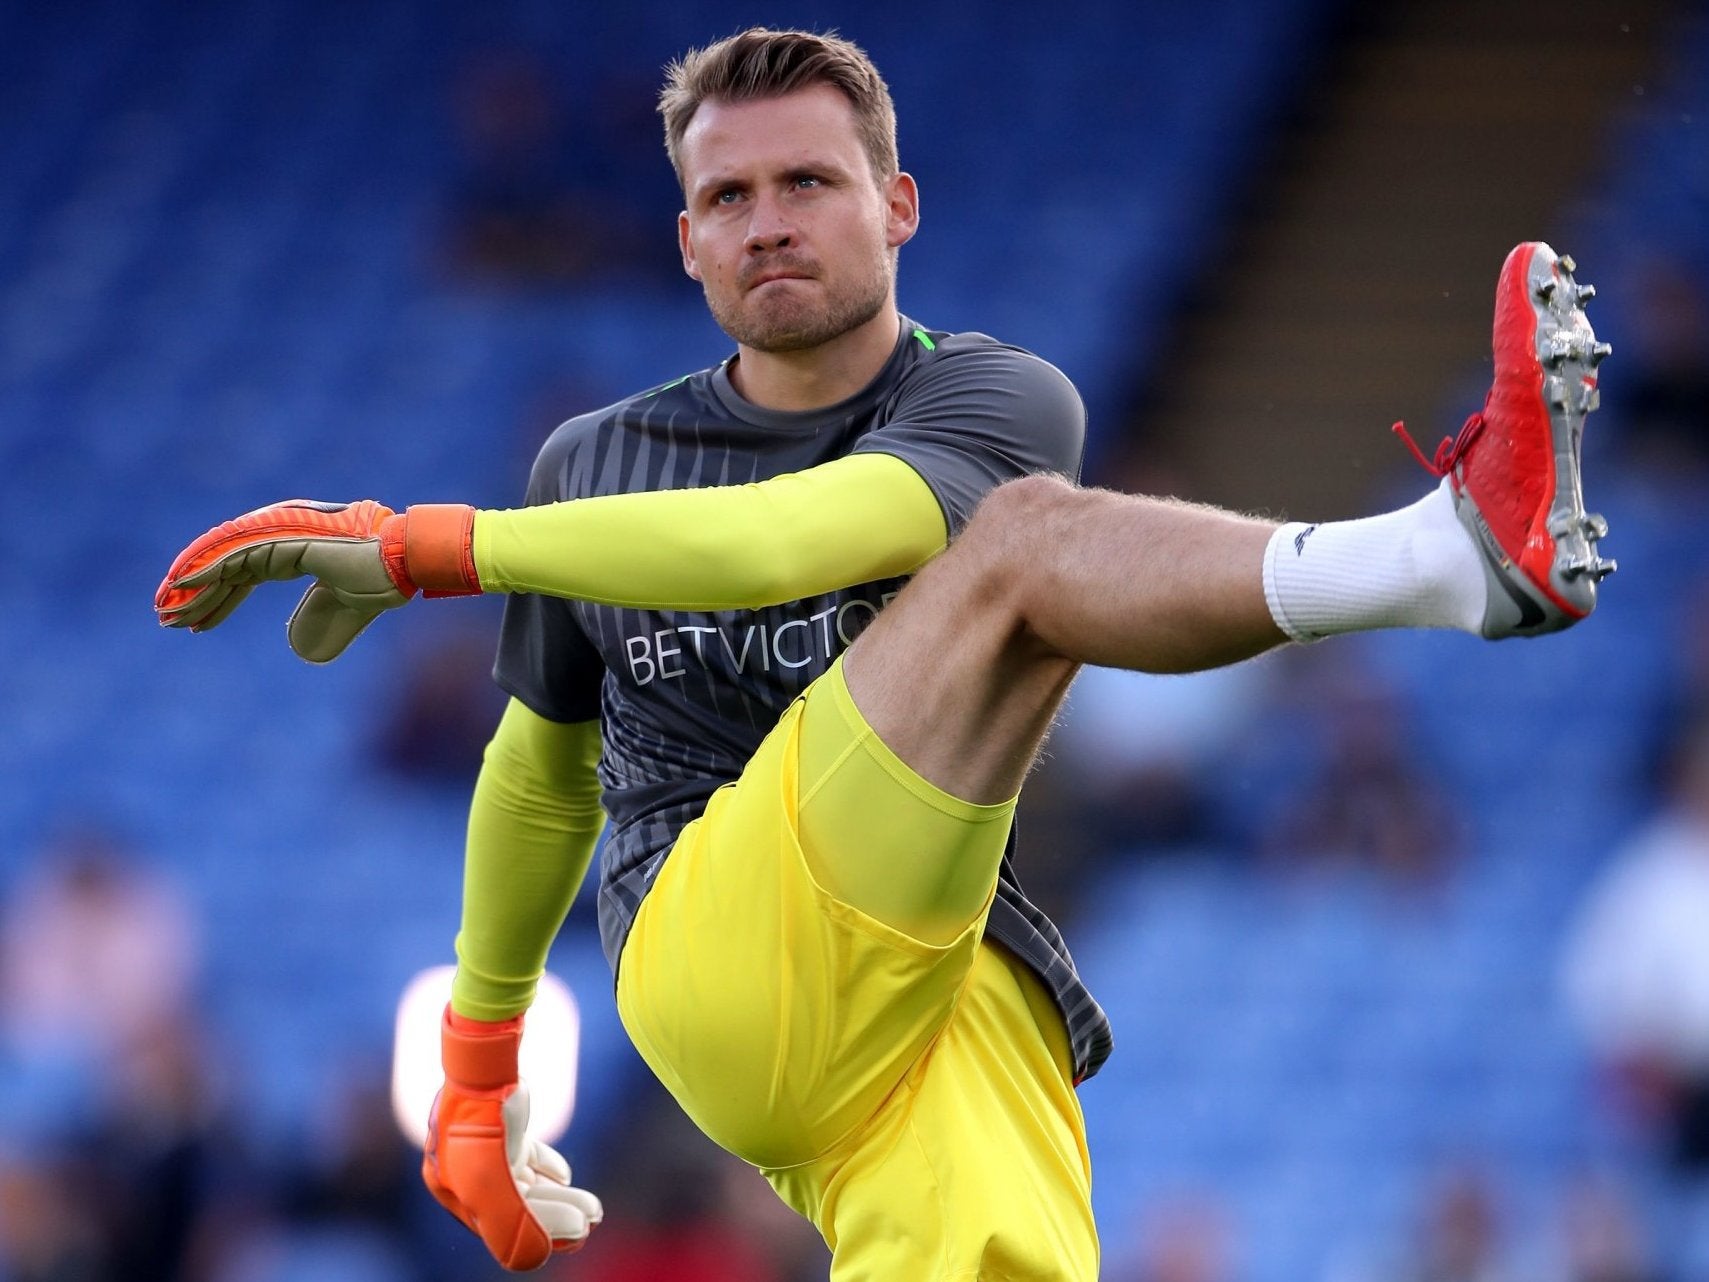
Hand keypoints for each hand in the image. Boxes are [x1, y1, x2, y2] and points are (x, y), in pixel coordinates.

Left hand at [155, 499, 477, 662]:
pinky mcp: (281, 541)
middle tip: (168, 618)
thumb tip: (299, 646)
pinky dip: (205, 571)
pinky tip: (181, 586)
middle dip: (196, 596)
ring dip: (192, 589)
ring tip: (165, 612)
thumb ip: (323, 623)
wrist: (400, 567)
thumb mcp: (344, 612)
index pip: (244, 576)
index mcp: (296, 551)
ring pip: (223, 564)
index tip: (197, 624)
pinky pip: (234, 557)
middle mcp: (281, 539)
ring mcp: (280, 536)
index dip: (219, 600)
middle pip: (226, 570)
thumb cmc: (382, 585)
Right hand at [422, 1008, 601, 1270]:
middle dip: (558, 1217)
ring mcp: (482, 1146)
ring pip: (526, 1184)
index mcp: (451, 1189)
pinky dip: (547, 1169)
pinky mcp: (502, 1125)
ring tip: (594, 1206)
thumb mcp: (488, 1182)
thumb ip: (508, 1225)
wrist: (482, 1060)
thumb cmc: (481, 1121)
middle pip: (516, 1206)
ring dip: (560, 1197)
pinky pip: (526, 1157)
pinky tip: (565, 1176)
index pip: (501, 1225)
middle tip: (594, 1220)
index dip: (544, 1233)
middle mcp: (462, 1170)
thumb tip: (533, 1259)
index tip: (581, 1232)